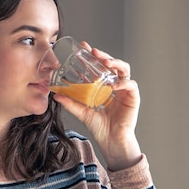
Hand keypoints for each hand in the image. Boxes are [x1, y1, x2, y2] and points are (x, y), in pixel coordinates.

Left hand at [53, 42, 141, 170]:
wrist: (110, 141)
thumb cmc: (100, 127)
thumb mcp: (82, 112)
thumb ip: (70, 103)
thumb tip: (56, 94)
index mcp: (105, 86)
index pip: (100, 66)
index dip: (94, 56)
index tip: (84, 47)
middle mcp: (116, 85)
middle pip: (113, 64)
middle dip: (104, 55)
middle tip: (94, 52)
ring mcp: (125, 90)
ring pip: (124, 69)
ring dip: (116, 63)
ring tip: (106, 62)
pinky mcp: (133, 98)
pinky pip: (130, 85)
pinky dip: (122, 83)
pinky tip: (114, 85)